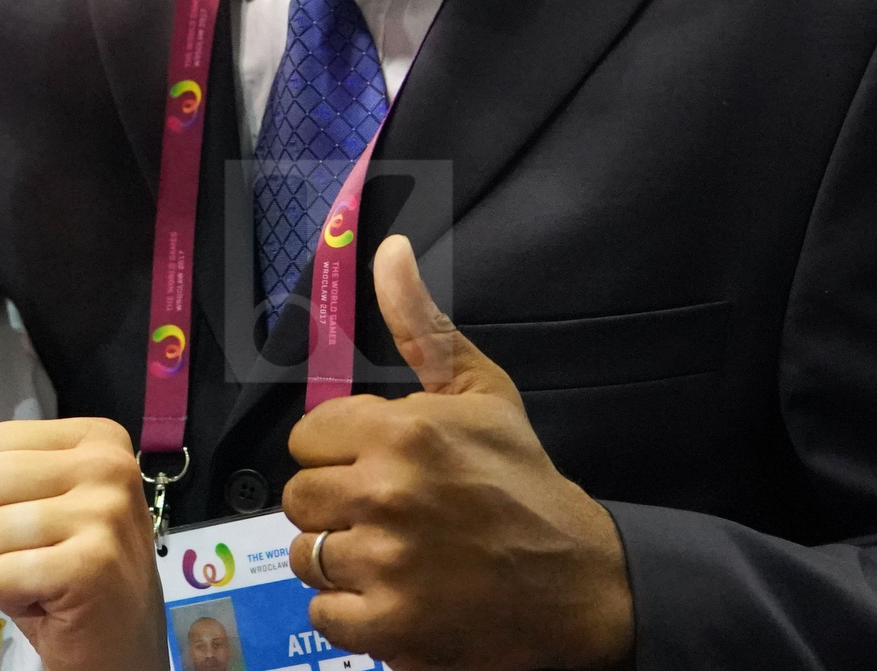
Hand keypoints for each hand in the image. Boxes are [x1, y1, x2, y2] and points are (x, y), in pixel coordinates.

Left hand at [0, 417, 165, 670]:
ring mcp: (103, 512)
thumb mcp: (27, 507)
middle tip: (33, 553)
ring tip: (43, 577)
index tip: (34, 520)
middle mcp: (107, 464)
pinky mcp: (90, 564)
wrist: (122, 641)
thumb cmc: (71, 570)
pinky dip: (10, 598)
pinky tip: (50, 600)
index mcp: (96, 438)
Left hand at [282, 236, 632, 670]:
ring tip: (392, 552)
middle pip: (300, 495)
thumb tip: (389, 250)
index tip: (376, 462)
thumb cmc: (524, 483)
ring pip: (306, 554)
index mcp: (404, 431)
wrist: (576, 583)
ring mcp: (385, 564)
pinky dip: (353, 611)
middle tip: (386, 511)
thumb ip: (423, 326)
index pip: (308, 436)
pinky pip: (324, 613)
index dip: (340, 449)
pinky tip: (395, 594)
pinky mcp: (387, 626)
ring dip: (342, 557)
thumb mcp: (483, 392)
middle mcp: (386, 494)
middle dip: (336, 502)